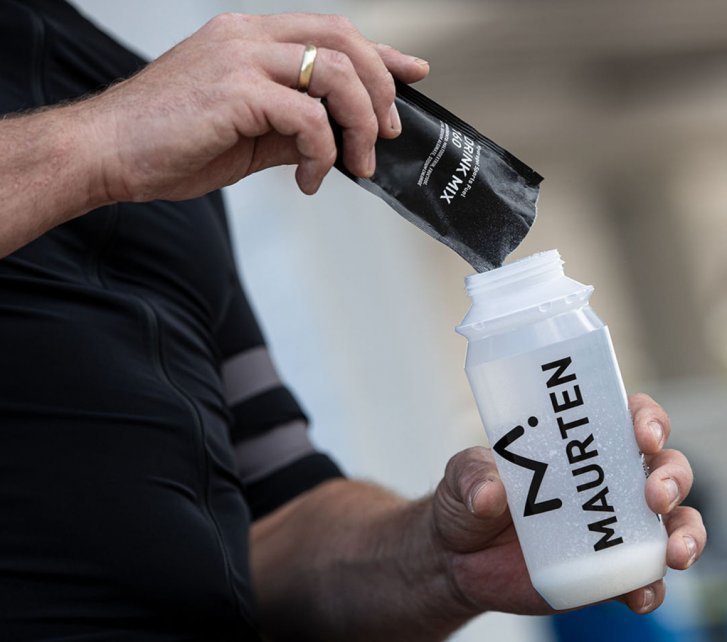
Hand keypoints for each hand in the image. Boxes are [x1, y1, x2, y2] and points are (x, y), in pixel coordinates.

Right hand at [77, 12, 428, 202]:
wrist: (108, 153)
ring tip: (356, 164)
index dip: (380, 52)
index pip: (331, 32)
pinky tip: (309, 181)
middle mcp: (248, 37)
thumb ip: (290, 129)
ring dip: (359, 124)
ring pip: (335, 72)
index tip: (412, 72)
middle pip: (344, 40)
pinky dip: (322, 154)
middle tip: (384, 135)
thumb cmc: (167, 143)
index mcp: (249, 40)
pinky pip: (307, 118)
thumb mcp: (245, 135)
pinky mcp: (235, 92)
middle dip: (379, 90)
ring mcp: (241, 59)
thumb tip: (332, 140)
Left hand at [430, 393, 706, 615]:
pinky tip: (639, 595)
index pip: (627, 419)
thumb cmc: (467, 499)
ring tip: (673, 550)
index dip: (647, 420)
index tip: (642, 433)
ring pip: (672, 523)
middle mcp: (603, 482)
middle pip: (664, 468)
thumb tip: (489, 496)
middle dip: (672, 477)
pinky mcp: (603, 571)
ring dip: (685, 532)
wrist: (456, 557)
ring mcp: (609, 528)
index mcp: (576, 446)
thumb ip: (472, 477)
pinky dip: (650, 587)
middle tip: (653, 494)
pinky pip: (642, 579)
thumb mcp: (461, 476)